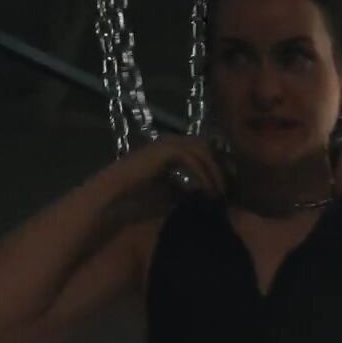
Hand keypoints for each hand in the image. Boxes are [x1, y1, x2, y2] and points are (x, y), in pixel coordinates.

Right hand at [111, 135, 225, 197]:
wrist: (113, 197)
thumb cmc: (138, 199)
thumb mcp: (171, 194)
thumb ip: (188, 191)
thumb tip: (209, 197)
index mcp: (169, 151)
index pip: (202, 150)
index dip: (216, 167)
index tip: (226, 188)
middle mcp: (168, 143)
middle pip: (205, 145)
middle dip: (219, 166)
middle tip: (228, 188)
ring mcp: (165, 144)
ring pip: (202, 149)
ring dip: (214, 170)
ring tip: (220, 192)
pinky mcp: (162, 151)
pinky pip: (192, 158)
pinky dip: (203, 174)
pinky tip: (209, 191)